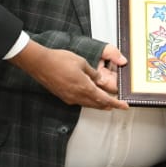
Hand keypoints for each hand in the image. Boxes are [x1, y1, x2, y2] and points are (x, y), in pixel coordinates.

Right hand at [12, 40, 127, 110]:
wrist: (40, 63)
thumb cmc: (59, 60)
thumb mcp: (81, 62)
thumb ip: (92, 73)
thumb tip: (99, 80)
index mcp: (84, 87)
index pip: (104, 99)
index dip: (116, 103)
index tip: (124, 106)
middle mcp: (77, 96)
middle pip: (97, 104)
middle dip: (109, 105)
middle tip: (118, 105)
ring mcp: (69, 97)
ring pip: (88, 104)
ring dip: (98, 104)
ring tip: (106, 103)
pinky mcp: (63, 96)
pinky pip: (79, 101)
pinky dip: (88, 101)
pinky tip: (89, 97)